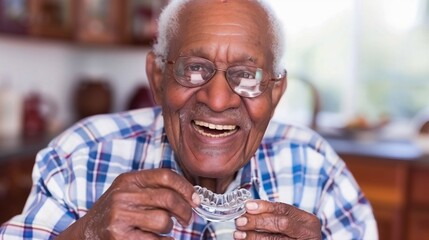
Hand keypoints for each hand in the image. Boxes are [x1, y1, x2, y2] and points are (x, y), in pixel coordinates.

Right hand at [57, 169, 198, 239]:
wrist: (86, 233)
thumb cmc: (115, 212)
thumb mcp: (128, 191)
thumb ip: (153, 188)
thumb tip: (190, 195)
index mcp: (128, 180)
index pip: (165, 176)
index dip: (185, 187)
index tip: (195, 198)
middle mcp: (123, 196)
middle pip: (168, 199)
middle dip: (185, 210)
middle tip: (187, 218)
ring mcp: (120, 217)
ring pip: (164, 221)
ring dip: (169, 228)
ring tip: (163, 229)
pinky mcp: (120, 237)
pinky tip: (159, 239)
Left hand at [234, 200, 321, 239]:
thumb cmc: (296, 235)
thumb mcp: (293, 223)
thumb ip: (275, 215)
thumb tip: (249, 209)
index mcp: (308, 221)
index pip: (284, 209)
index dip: (265, 206)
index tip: (248, 206)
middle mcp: (308, 234)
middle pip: (281, 224)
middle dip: (258, 222)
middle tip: (240, 221)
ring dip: (254, 236)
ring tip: (238, 234)